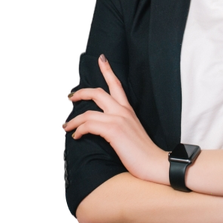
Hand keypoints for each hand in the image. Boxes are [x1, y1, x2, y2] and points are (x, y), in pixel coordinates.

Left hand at [63, 55, 168, 184]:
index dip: (108, 70)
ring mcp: (118, 119)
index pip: (117, 85)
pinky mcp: (114, 130)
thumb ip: (120, 124)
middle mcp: (123, 111)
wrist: (155, 163)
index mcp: (128, 110)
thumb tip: (104, 127)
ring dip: (74, 120)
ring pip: (88, 112)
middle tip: (70, 97)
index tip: (101, 59)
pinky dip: (79, 129)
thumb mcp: (131, 132)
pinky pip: (88, 124)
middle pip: (98, 92)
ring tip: (67, 127)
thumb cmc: (143, 152)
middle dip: (80, 93)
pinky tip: (76, 136)